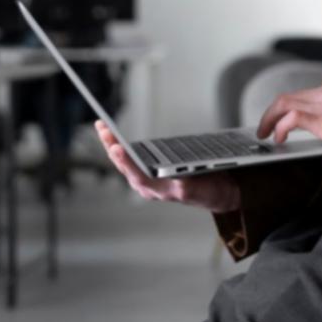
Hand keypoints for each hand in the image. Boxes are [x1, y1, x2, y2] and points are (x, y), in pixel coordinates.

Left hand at [95, 121, 240, 212]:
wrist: (218, 194)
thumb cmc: (211, 191)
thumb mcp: (203, 190)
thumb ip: (188, 188)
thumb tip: (179, 184)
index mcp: (161, 191)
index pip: (138, 176)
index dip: (127, 162)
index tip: (116, 147)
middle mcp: (150, 188)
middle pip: (125, 167)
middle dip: (112, 146)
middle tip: (103, 128)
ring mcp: (149, 181)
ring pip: (125, 163)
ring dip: (112, 145)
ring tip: (103, 128)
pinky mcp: (151, 174)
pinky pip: (130, 161)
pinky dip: (121, 148)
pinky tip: (115, 139)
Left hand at [255, 83, 321, 157]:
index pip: (302, 97)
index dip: (287, 108)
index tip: (280, 119)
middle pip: (287, 98)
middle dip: (271, 113)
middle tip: (264, 128)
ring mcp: (321, 103)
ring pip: (283, 104)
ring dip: (269, 119)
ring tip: (264, 134)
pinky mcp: (320, 117)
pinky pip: (291, 118)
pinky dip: (281, 128)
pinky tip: (279, 138)